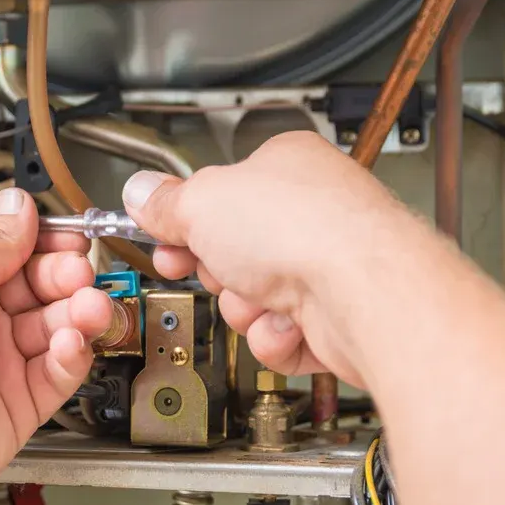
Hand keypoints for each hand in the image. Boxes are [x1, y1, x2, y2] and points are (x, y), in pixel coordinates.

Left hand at [0, 188, 112, 504]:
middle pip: (40, 289)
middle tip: (78, 272)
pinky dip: (71, 356)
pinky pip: (57, 375)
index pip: (11, 252)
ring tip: (87, 306)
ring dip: (78, 313)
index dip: (45, 243)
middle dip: (66, 276)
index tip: (70, 237)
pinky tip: (69, 342)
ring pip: (55, 331)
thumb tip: (19, 207)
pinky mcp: (14, 407)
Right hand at [122, 131, 409, 386]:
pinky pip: (278, 337)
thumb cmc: (306, 231)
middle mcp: (311, 213)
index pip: (220, 193)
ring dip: (245, 307)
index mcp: (285, 166)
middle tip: (216, 267)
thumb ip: (166, 202)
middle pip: (232, 252)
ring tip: (263, 296)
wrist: (364, 293)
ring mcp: (326, 267)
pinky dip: (275, 338)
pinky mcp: (335, 319)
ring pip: (251, 301)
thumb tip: (140, 193)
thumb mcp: (202, 202)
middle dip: (217, 271)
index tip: (163, 235)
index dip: (185, 219)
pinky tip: (290, 323)